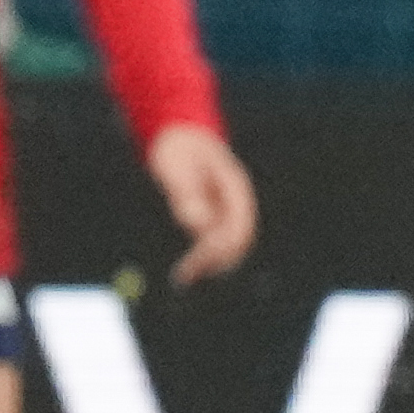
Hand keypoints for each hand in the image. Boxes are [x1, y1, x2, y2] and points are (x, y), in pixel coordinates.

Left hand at [148, 121, 256, 285]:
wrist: (179, 136)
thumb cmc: (176, 150)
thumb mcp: (175, 168)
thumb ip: (186, 194)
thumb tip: (195, 225)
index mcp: (234, 187)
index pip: (236, 227)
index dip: (216, 249)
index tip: (193, 263)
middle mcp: (236, 200)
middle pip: (238, 240)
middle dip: (215, 261)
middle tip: (184, 276)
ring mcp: (229, 208)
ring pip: (231, 244)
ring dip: (212, 262)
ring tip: (184, 276)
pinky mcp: (217, 214)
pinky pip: (219, 240)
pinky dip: (206, 255)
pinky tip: (189, 264)